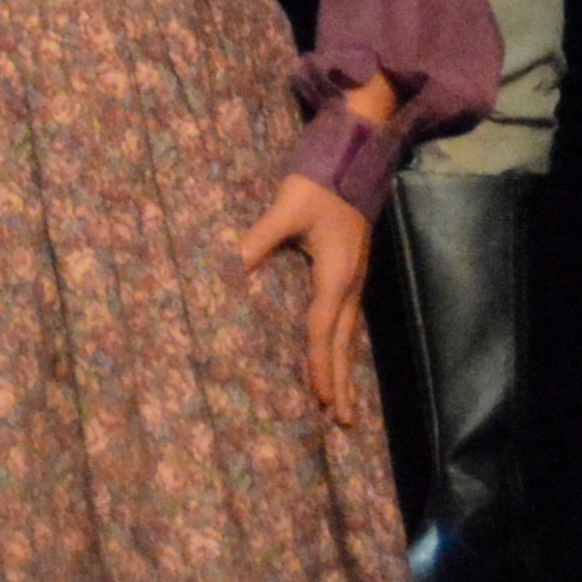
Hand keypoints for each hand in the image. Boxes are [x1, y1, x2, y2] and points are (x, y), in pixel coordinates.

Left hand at [235, 175, 376, 423]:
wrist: (354, 159)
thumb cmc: (318, 184)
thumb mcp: (284, 210)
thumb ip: (256, 241)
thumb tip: (227, 268)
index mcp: (336, 275)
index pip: (323, 329)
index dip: (319, 365)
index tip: (320, 399)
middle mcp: (350, 284)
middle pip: (345, 344)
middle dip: (342, 383)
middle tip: (343, 423)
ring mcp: (354, 280)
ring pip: (350, 336)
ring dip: (345, 370)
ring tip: (344, 406)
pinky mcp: (351, 274)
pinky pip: (349, 322)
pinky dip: (344, 348)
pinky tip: (339, 360)